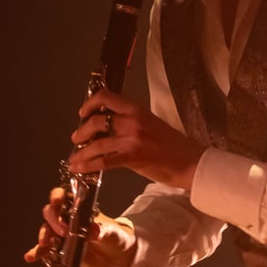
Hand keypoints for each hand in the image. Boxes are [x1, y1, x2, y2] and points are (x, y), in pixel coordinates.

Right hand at [23, 186, 135, 266]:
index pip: (62, 197)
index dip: (57, 197)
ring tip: (45, 244)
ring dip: (43, 236)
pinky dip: (37, 253)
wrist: (115, 256)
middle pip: (50, 212)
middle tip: (63, 231)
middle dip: (53, 220)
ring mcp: (60, 234)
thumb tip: (93, 229)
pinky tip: (31, 257)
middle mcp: (65, 218)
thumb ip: (101, 230)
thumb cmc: (114, 236)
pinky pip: (45, 250)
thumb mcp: (111, 232)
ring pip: (45, 230)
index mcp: (78, 207)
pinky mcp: (58, 249)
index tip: (57, 202)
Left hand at [65, 89, 203, 190]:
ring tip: (74, 158)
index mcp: (137, 109)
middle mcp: (132, 120)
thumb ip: (128, 123)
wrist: (191, 162)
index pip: (107, 97)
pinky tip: (80, 169)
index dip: (90, 103)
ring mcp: (131, 139)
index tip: (83, 113)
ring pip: (96, 143)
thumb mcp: (149, 124)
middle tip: (76, 139)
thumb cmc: (172, 145)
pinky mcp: (132, 157)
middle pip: (96, 121)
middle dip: (81, 131)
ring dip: (81, 152)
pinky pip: (103, 161)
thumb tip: (106, 129)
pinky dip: (88, 165)